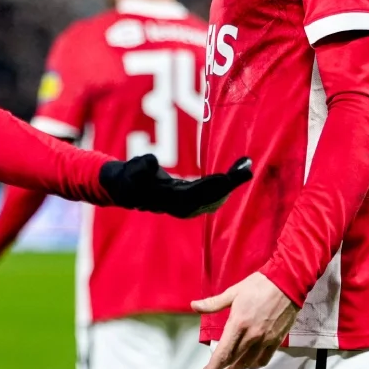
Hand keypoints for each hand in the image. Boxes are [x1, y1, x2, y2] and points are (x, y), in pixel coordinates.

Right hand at [99, 154, 251, 217]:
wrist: (121, 188)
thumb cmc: (126, 177)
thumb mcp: (129, 170)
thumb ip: (140, 167)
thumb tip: (151, 162)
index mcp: (168, 200)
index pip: (195, 195)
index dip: (212, 186)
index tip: (228, 177)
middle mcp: (179, 206)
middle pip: (209, 197)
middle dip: (228, 184)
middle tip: (247, 168)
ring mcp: (184, 205)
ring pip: (212, 197)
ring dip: (228, 184)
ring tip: (244, 168)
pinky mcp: (187, 199)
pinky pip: (209, 194)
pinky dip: (221, 185)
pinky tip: (231, 176)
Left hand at [194, 272, 296, 368]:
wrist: (287, 282)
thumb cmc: (260, 285)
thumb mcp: (233, 292)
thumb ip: (213, 303)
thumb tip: (194, 305)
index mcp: (238, 323)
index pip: (223, 352)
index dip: (213, 367)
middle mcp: (252, 335)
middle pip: (234, 361)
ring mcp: (265, 339)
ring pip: (248, 363)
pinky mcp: (277, 340)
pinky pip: (264, 359)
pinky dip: (254, 365)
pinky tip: (249, 364)